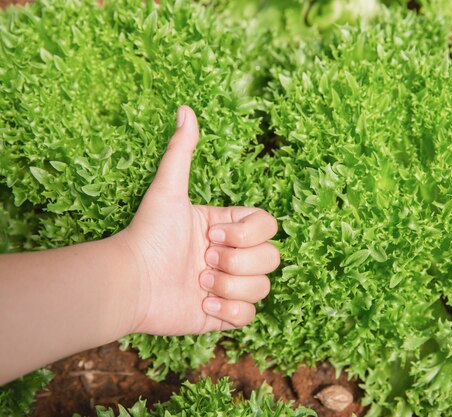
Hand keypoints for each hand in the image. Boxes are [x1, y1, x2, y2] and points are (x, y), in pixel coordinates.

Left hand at [120, 106, 278, 334]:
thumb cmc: (147, 235)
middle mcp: (232, 256)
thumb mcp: (168, 190)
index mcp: (227, 228)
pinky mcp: (221, 314)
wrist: (129, 283)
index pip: (269, 226)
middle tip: (202, 262)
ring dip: (230, 287)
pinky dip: (228, 311)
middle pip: (272, 258)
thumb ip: (181, 151)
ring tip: (198, 284)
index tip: (212, 236)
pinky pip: (249, 316)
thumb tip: (185, 109)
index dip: (247, 234)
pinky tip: (201, 304)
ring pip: (263, 288)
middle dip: (237, 263)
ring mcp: (229, 286)